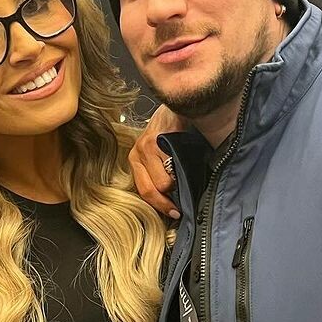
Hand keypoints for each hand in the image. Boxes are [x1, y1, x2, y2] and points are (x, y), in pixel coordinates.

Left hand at [128, 105, 186, 219]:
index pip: (144, 192)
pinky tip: (186, 161)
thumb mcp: (159, 155)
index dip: (160, 206)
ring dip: (178, 183)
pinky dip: (182, 169)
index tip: (174, 214)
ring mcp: (147, 147)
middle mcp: (137, 154)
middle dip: (169, 200)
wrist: (175, 108)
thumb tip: (173, 201)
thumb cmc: (170, 133)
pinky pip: (173, 166)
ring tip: (184, 175)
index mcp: (135, 160)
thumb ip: (160, 175)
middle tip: (181, 205)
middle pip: (153, 190)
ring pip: (164, 181)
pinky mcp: (159, 139)